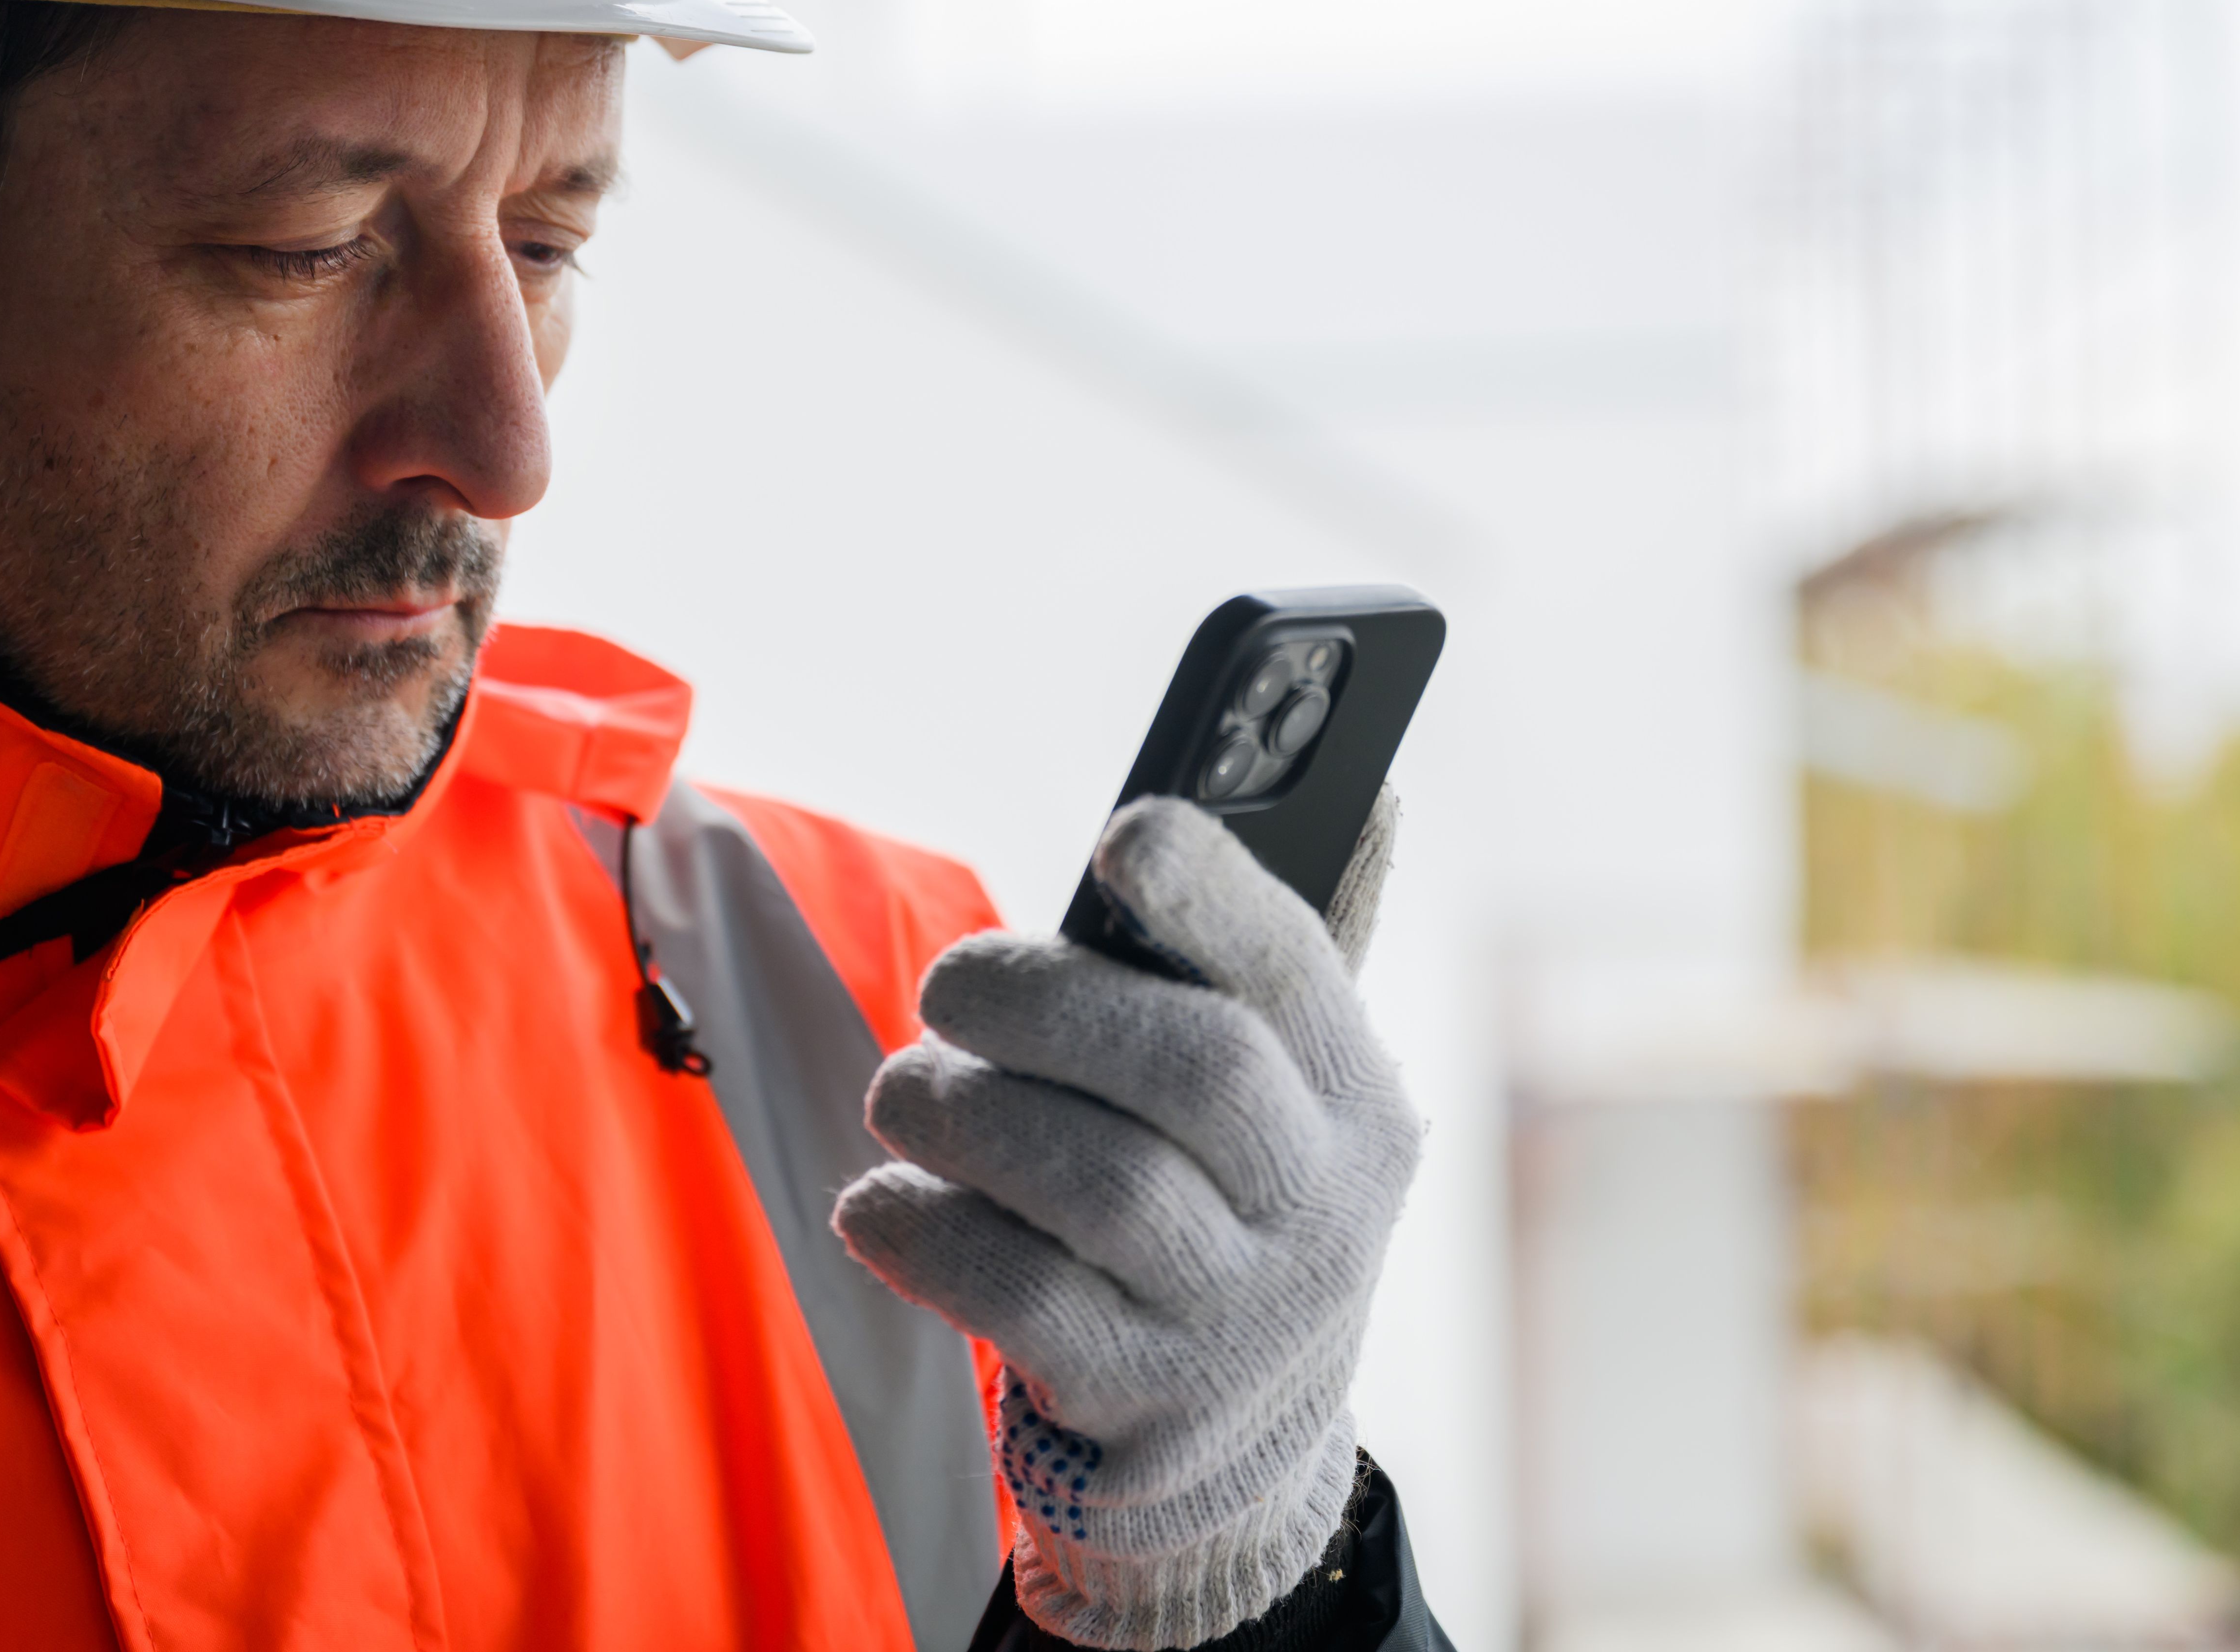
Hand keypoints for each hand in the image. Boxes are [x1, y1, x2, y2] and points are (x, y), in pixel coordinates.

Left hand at [833, 791, 1419, 1647]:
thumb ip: (1262, 958)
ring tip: (903, 1097)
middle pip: (1194, 1065)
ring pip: (1098, 1179)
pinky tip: (881, 1202)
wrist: (1233, 1451)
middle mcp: (1320, 1207)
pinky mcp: (1147, 1404)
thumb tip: (1358, 788)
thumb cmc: (1216, 1204)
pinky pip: (1019, 1294)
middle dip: (1041, 1001)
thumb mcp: (1272, 1097)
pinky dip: (925, 1231)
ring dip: (964, 1113)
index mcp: (1352, 1096)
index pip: (1298, 969)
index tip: (1129, 835)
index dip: (1217, 893)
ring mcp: (1241, 1317)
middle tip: (946, 990)